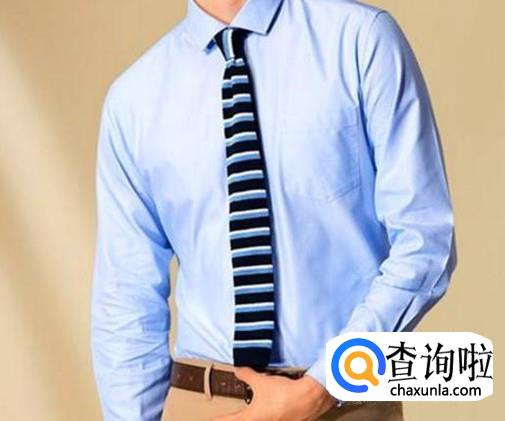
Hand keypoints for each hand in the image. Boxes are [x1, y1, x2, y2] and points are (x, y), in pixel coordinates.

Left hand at [211, 367, 338, 420]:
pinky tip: (269, 412)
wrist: (309, 399)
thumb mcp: (261, 381)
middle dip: (236, 418)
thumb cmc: (283, 392)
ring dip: (251, 416)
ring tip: (250, 412)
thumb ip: (247, 375)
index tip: (211, 420)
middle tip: (231, 416)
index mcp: (252, 418)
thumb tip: (237, 370)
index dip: (219, 420)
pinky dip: (266, 417)